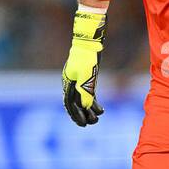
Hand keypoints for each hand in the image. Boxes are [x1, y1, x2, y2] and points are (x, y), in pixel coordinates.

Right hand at [62, 9, 105, 125]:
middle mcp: (71, 84)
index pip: (69, 104)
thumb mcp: (86, 75)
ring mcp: (78, 82)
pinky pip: (88, 95)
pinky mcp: (86, 79)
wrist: (90, 43)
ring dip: (88, 111)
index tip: (82, 124)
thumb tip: (86, 107)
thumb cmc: (87, 57)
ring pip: (82, 101)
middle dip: (82, 115)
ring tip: (97, 119)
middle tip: (91, 124)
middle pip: (75, 104)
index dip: (75, 115)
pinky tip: (101, 110)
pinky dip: (93, 103)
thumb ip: (85, 91)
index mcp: (68, 84)